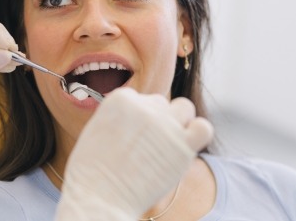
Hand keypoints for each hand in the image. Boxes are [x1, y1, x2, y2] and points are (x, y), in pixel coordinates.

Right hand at [55, 88, 212, 220]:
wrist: (99, 196)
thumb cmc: (92, 171)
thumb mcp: (96, 130)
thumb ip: (119, 117)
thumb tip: (137, 118)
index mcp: (121, 99)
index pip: (140, 99)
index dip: (137, 119)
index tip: (130, 137)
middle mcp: (145, 107)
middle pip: (160, 104)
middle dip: (155, 122)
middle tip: (146, 147)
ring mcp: (166, 125)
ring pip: (185, 108)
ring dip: (179, 122)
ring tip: (167, 144)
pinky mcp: (183, 146)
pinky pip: (203, 128)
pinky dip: (197, 133)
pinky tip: (185, 147)